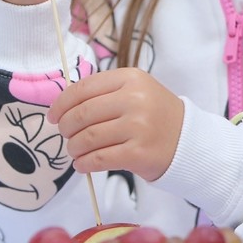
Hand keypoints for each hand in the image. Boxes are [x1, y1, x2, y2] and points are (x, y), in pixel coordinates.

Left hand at [47, 67, 183, 181]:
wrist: (189, 141)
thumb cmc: (155, 115)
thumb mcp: (135, 90)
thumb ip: (103, 93)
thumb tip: (62, 106)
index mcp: (131, 78)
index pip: (83, 88)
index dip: (61, 103)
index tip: (53, 115)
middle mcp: (135, 99)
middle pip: (82, 114)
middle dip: (65, 127)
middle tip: (65, 135)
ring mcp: (138, 127)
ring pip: (87, 138)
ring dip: (73, 148)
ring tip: (74, 151)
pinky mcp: (139, 153)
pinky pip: (99, 159)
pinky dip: (84, 164)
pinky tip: (82, 165)